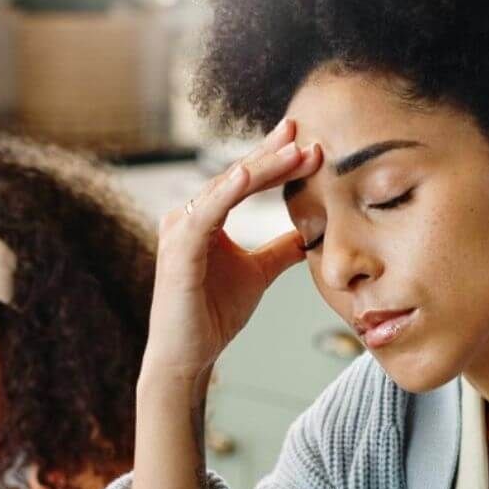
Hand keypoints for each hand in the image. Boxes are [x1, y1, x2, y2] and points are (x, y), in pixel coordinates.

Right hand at [144, 117, 321, 381]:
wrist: (188, 356)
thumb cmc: (212, 316)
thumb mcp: (257, 274)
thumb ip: (279, 250)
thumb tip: (309, 233)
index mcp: (205, 220)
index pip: (244, 181)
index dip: (275, 162)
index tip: (308, 146)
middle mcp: (188, 218)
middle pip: (235, 177)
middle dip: (271, 154)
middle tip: (303, 132)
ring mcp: (180, 231)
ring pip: (224, 188)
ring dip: (260, 167)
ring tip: (293, 149)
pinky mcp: (178, 251)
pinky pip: (204, 214)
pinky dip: (225, 192)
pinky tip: (247, 174)